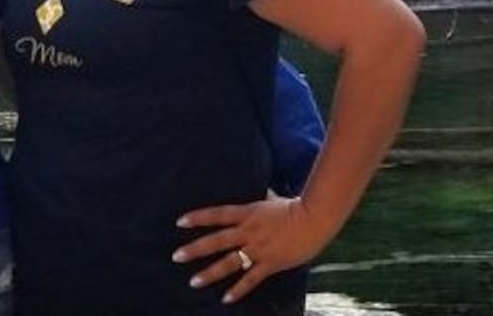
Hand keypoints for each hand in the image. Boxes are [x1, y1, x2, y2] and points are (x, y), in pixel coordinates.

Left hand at [171, 194, 330, 303]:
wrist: (316, 218)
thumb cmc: (296, 207)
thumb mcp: (272, 200)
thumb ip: (261, 202)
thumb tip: (261, 193)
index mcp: (248, 213)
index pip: (217, 214)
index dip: (198, 218)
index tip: (179, 222)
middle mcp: (249, 231)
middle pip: (216, 240)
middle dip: (195, 249)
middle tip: (176, 256)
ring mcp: (259, 248)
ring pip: (229, 262)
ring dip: (210, 273)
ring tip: (193, 282)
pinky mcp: (271, 263)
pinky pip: (251, 279)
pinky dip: (239, 289)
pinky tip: (226, 298)